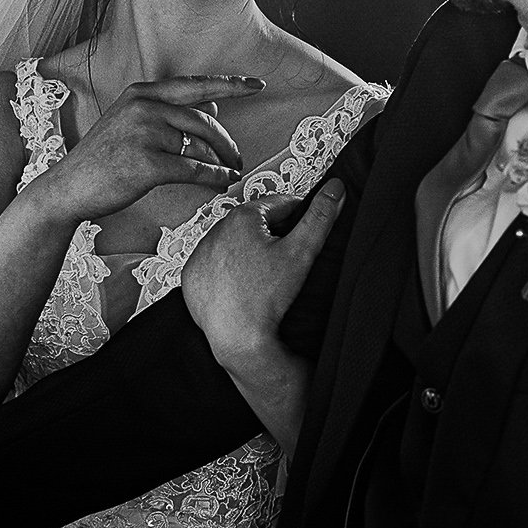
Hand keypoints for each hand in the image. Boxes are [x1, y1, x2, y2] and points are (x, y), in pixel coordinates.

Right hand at [27, 75, 262, 221]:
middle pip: (205, 121)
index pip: (195, 85)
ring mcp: (144, 134)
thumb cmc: (104, 158)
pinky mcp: (147, 164)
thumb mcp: (132, 123)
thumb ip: (170, 112)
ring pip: (201, 147)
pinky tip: (224, 182)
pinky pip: (196, 169)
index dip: (230, 84)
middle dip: (228, 142)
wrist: (68, 187)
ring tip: (231, 173)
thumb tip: (213, 107)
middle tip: (238, 158)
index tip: (257, 85)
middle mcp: (144, 107)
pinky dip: (216, 177)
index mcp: (141, 93)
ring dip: (223, 163)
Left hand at [183, 179, 346, 365]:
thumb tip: (335, 189)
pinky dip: (228, 270)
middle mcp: (215, 231)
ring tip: (266, 272)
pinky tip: (243, 282)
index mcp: (242, 217)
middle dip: (273, 234)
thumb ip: (320, 217)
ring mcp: (200, 255)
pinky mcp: (192, 277)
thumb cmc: (266, 297)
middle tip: (288, 255)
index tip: (307, 228)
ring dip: (249, 250)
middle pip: (256, 223)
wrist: (238, 337)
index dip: (300, 215)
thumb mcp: (301, 252)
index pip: (281, 204)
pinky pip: (214, 265)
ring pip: (234, 243)